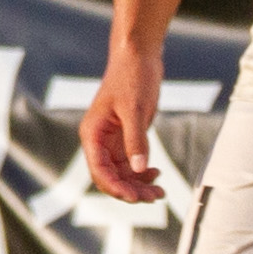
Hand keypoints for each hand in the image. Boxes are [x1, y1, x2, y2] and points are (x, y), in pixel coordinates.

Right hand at [82, 41, 164, 202]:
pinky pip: (130, 163)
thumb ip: (136, 140)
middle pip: (110, 176)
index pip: (98, 170)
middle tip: (155, 197)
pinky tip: (156, 173)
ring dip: (138, 185)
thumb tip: (138, 169)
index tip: (135, 197)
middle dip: (130, 190)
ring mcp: (111, 140)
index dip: (115, 187)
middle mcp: (98, 140)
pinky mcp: (125, 137)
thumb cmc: (132, 77)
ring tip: (160, 192)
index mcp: (92, 133)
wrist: (139, 56)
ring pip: (121, 173)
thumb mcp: (135, 109)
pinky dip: (142, 172)